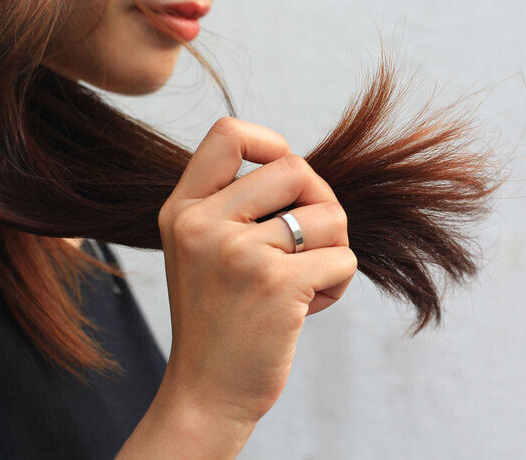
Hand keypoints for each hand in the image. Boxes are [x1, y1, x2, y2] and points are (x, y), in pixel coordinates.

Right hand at [156, 116, 356, 424]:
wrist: (207, 392)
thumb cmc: (218, 316)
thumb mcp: (202, 250)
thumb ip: (236, 204)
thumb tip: (304, 169)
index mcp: (182, 209)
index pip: (228, 133)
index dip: (271, 142)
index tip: (287, 179)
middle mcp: (203, 224)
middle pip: (297, 169)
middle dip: (321, 202)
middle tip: (312, 241)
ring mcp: (239, 253)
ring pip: (330, 215)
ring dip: (334, 248)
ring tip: (307, 280)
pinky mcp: (277, 284)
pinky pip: (343, 258)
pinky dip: (339, 283)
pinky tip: (310, 307)